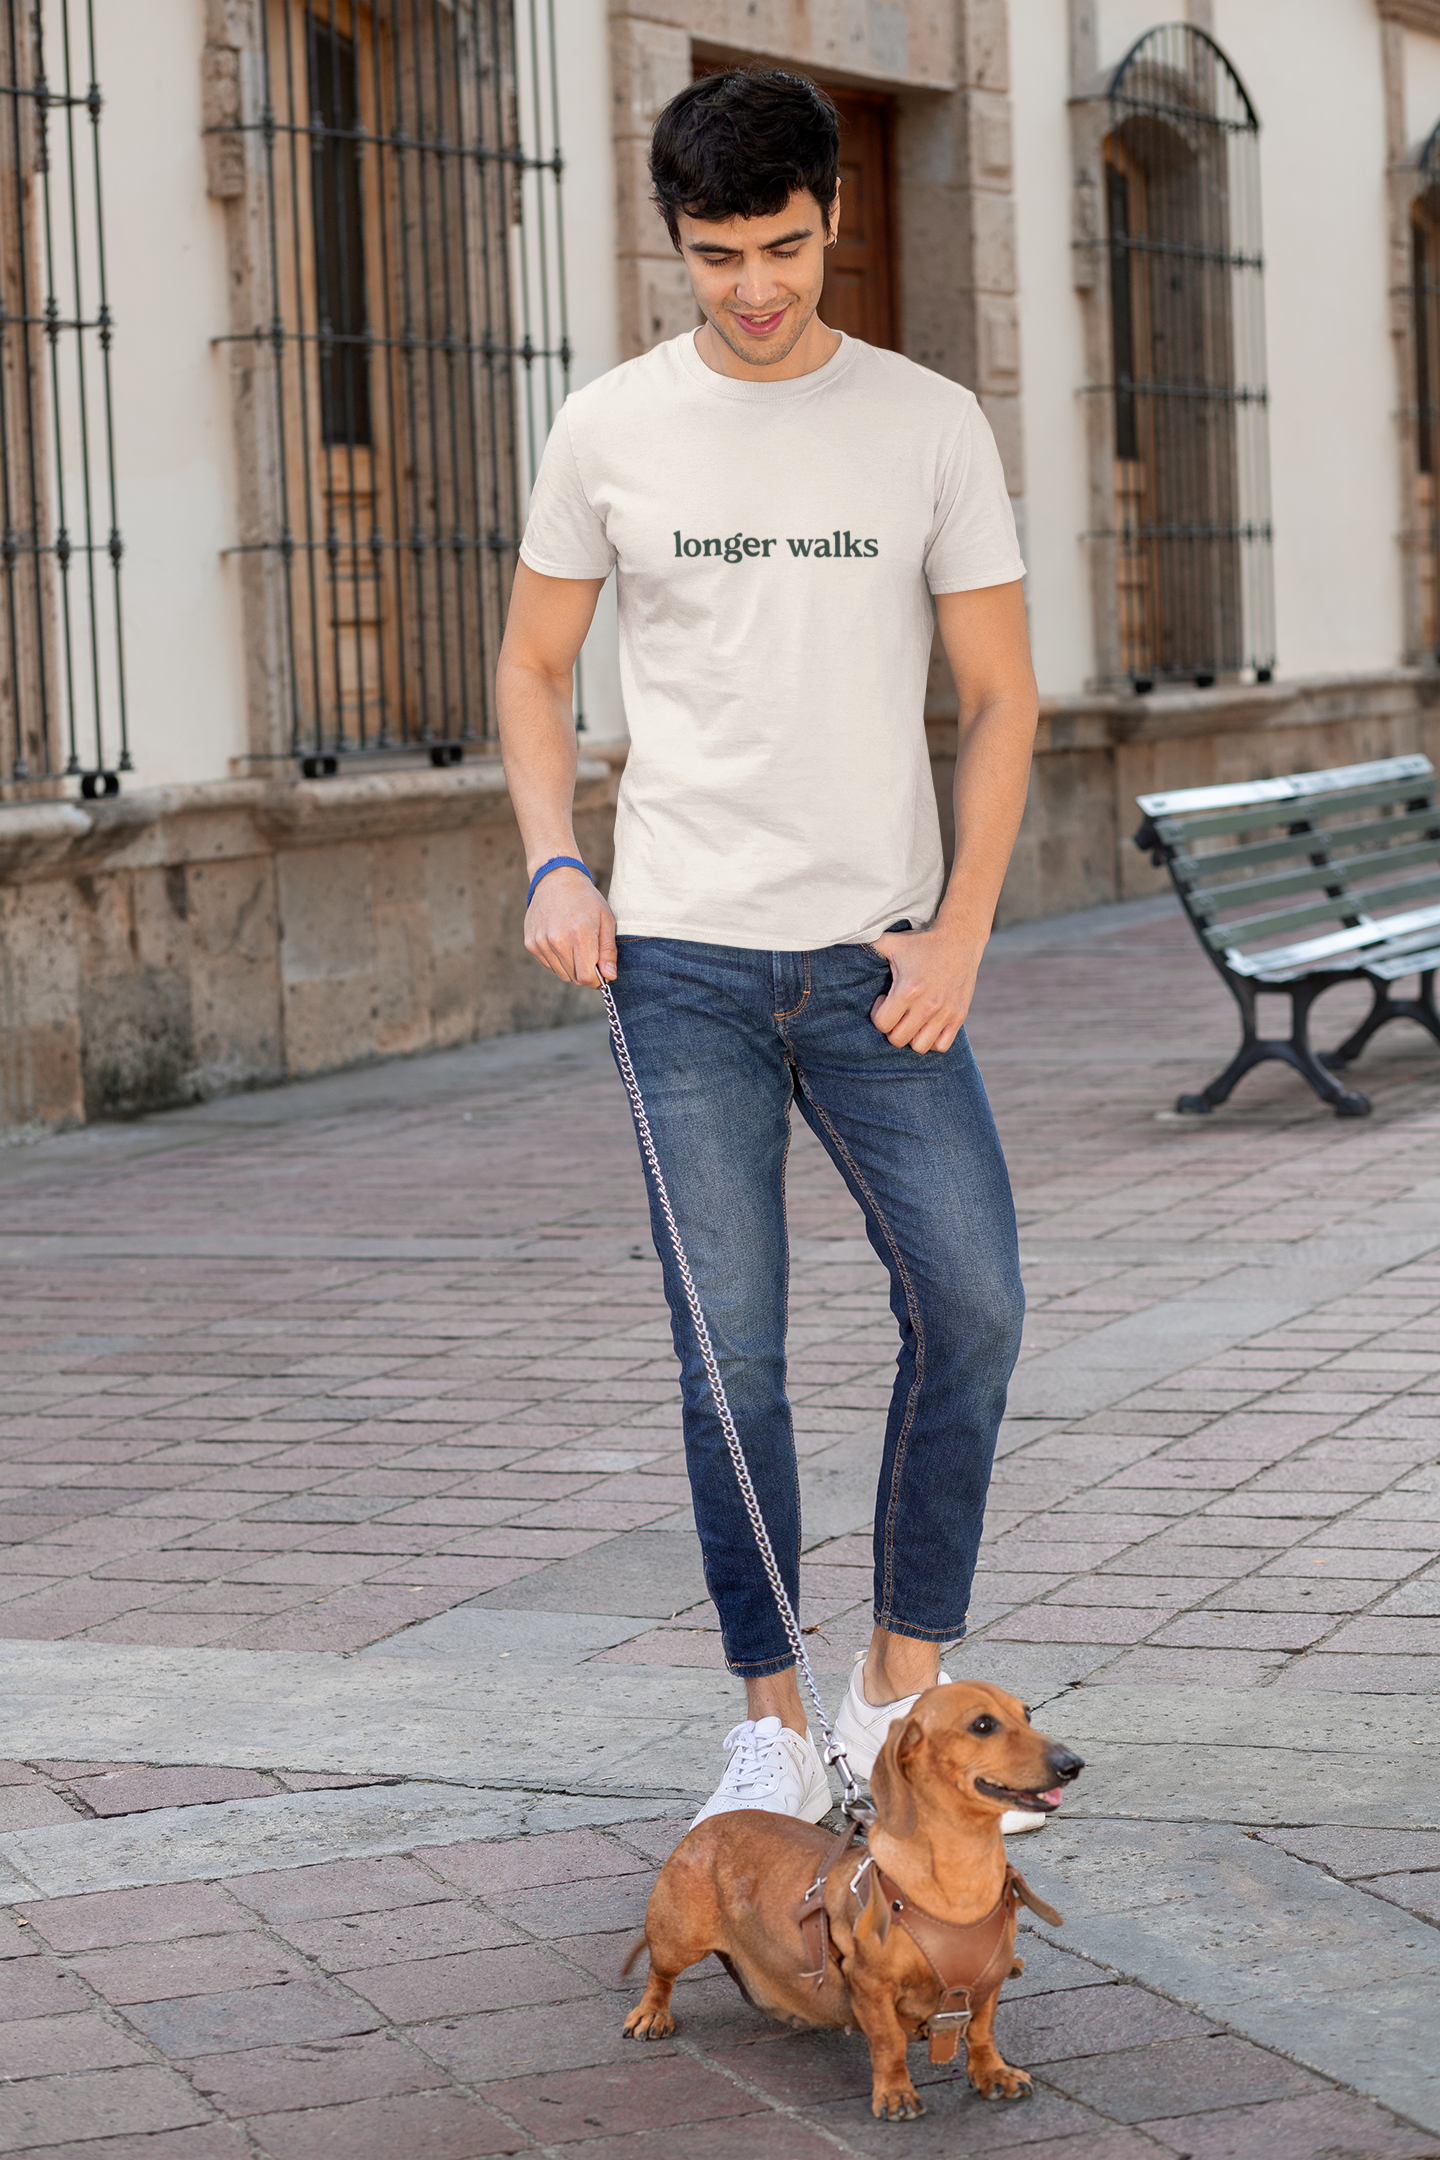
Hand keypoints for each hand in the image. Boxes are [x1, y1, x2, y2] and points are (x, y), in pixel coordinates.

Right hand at [524, 868, 617, 985]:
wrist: (556, 880)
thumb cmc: (586, 900)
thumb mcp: (606, 920)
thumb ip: (608, 951)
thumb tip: (610, 976)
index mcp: (579, 934)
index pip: (586, 977)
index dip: (597, 980)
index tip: (601, 973)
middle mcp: (557, 940)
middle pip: (574, 978)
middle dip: (585, 972)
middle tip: (590, 954)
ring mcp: (541, 942)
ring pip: (561, 974)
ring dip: (571, 966)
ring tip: (575, 944)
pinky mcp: (530, 943)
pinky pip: (549, 965)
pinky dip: (558, 959)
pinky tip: (562, 941)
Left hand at [869, 925, 982, 1053]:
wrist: (960, 940)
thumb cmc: (922, 942)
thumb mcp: (892, 941)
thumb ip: (869, 945)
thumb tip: (843, 941)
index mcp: (908, 990)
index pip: (882, 1024)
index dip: (878, 1015)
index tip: (884, 1000)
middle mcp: (927, 1005)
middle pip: (898, 1039)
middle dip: (891, 1028)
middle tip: (896, 1011)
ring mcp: (945, 1013)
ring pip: (919, 1047)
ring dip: (911, 1037)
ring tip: (911, 1020)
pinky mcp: (959, 1016)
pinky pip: (942, 1046)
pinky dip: (932, 1041)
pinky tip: (927, 1025)